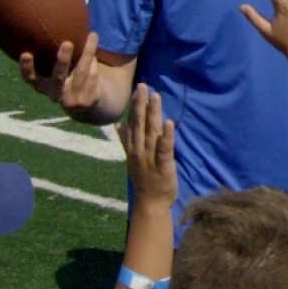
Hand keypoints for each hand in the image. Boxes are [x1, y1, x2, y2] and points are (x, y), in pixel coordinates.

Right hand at [20, 32, 101, 112]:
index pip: (30, 78)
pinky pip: (93, 77)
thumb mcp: (58, 70)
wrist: (87, 104)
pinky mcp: (88, 101)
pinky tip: (96, 53)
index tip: (25, 53)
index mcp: (42, 86)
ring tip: (92, 34)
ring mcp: (72, 100)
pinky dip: (95, 63)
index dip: (26, 68)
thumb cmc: (67, 77)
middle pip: (58, 77)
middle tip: (67, 43)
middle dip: (63, 60)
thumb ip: (51, 53)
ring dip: (88, 53)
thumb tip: (49, 18)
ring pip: (81, 73)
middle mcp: (54, 94)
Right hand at [116, 83, 176, 206]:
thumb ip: (126, 140)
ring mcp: (150, 157)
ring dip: (153, 114)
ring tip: (156, 97)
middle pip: (140, 123)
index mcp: (133, 147)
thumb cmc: (145, 179)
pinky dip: (166, 136)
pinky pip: (164, 149)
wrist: (150, 203)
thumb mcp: (132, 157)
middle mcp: (139, 150)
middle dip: (141, 104)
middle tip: (143, 85)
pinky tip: (169, 122)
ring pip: (152, 132)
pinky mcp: (163, 165)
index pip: (133, 122)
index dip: (135, 105)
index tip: (137, 88)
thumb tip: (118, 124)